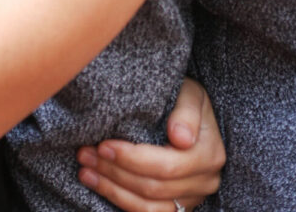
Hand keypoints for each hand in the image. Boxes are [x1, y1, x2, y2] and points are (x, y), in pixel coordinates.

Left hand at [76, 78, 222, 210]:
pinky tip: (99, 185)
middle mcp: (204, 182)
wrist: (190, 114)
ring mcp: (190, 199)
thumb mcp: (190, 94)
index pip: (165, 166)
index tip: (103, 145)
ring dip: (112, 190)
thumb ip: (187, 112)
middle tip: (86, 154)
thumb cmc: (186, 99)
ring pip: (148, 207)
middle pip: (153, 188)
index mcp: (209, 155)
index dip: (131, 159)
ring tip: (86, 171)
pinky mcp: (176, 206)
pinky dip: (120, 200)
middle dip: (114, 173)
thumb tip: (181, 138)